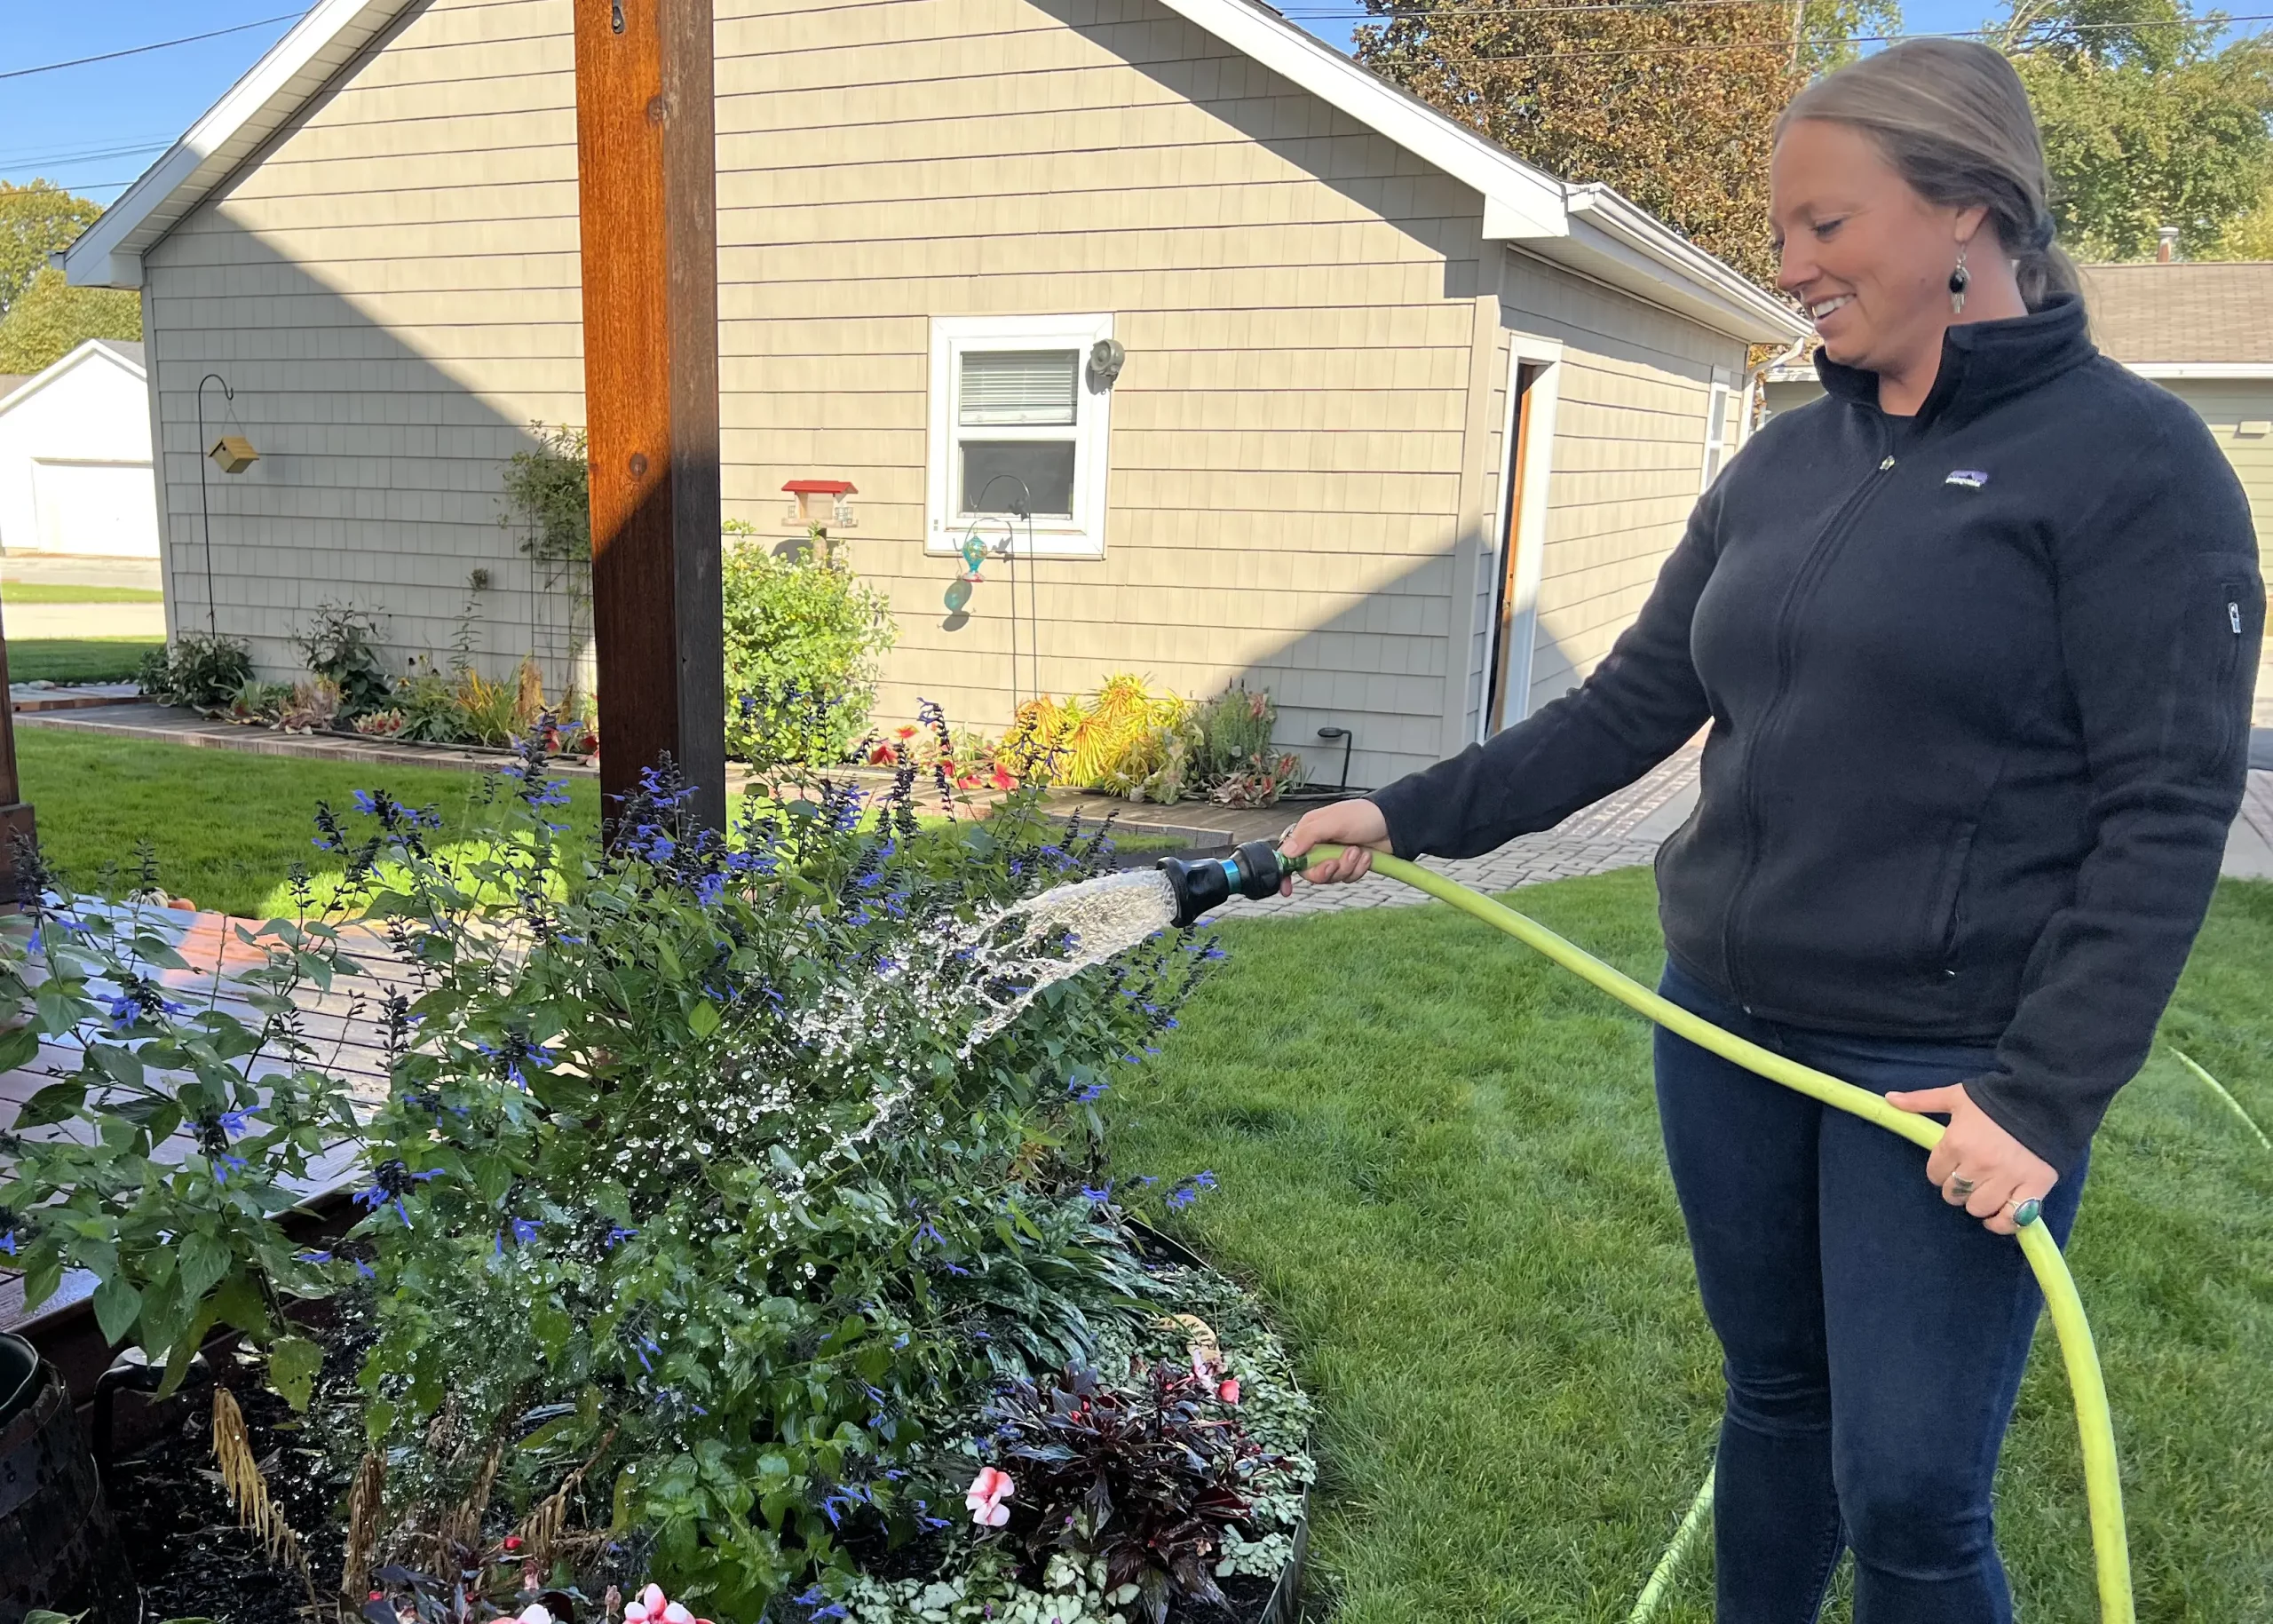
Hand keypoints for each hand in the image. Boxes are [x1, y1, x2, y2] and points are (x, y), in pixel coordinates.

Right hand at [1277, 799, 1392, 892]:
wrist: (1394, 823)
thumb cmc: (1363, 815)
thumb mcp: (1333, 822)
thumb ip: (1308, 836)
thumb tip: (1286, 853)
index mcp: (1309, 832)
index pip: (1290, 856)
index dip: (1287, 872)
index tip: (1287, 888)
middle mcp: (1319, 846)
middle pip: (1311, 872)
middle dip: (1326, 870)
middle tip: (1336, 862)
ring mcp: (1335, 856)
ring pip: (1331, 877)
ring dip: (1347, 867)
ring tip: (1358, 851)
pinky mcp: (1350, 865)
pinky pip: (1347, 878)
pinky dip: (1358, 869)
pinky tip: (1366, 856)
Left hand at [1885, 1083, 2057, 1235]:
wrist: (2042, 1098)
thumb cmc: (1994, 1098)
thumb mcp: (1955, 1096)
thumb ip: (1921, 1101)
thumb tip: (1890, 1099)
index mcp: (1956, 1143)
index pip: (1934, 1174)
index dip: (1940, 1171)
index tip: (1950, 1164)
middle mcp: (1978, 1164)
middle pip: (1954, 1194)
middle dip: (1957, 1187)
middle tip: (1968, 1176)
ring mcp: (2006, 1178)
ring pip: (1978, 1208)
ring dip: (1977, 1203)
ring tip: (1984, 1191)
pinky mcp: (2034, 1187)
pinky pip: (2012, 1219)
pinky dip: (2003, 1223)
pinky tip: (1997, 1217)